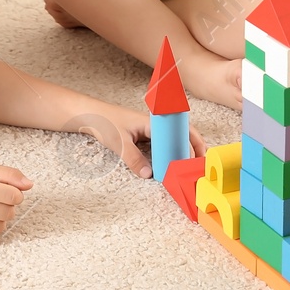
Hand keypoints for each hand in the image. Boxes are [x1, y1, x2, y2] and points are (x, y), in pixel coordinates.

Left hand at [73, 109, 207, 178]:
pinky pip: (163, 142)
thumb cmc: (104, 122)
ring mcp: (150, 129)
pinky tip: (171, 162)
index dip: (189, 145)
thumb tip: (148, 174)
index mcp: (153, 121)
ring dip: (182, 149)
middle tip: (200, 163)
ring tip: (191, 165)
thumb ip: (133, 159)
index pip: (179, 132)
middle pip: (181, 133)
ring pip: (173, 138)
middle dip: (193, 147)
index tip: (193, 160)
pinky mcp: (144, 135)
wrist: (89, 114)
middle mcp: (155, 123)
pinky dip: (170, 152)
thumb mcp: (119, 143)